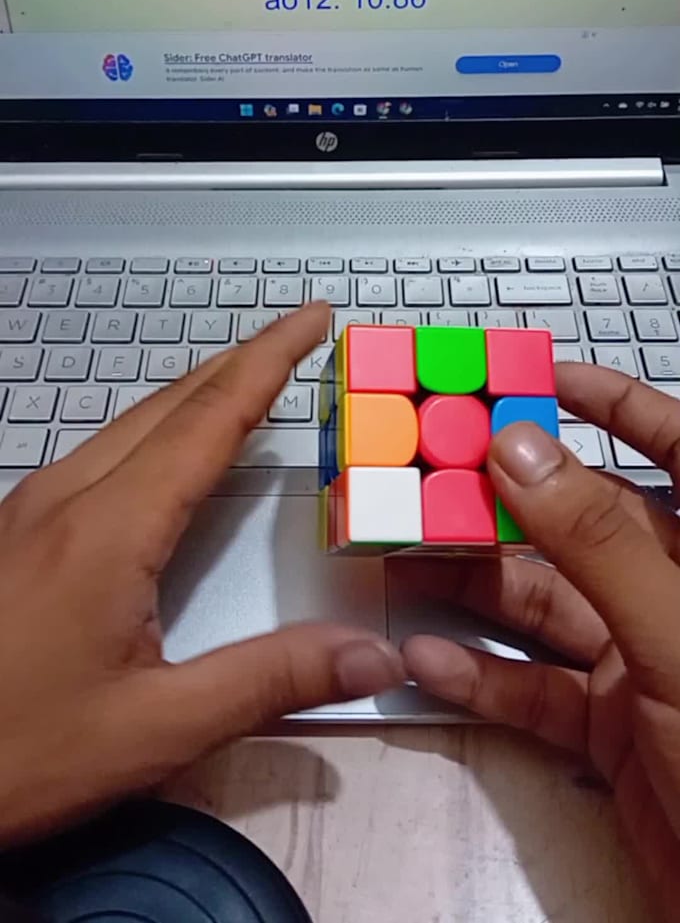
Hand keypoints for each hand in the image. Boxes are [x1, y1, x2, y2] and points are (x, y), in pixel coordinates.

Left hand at [0, 303, 402, 846]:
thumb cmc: (17, 751)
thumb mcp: (154, 730)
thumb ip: (268, 681)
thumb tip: (374, 655)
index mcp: (107, 529)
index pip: (209, 419)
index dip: (269, 360)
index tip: (313, 317)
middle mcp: (63, 500)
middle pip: (167, 405)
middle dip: (240, 362)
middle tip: (299, 338)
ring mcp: (28, 511)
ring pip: (128, 426)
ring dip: (196, 395)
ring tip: (247, 383)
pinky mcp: (12, 533)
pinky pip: (99, 455)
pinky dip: (156, 431)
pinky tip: (165, 457)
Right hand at [402, 363, 679, 921]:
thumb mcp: (675, 638)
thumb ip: (599, 543)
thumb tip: (523, 449)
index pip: (677, 449)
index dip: (618, 403)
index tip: (544, 377)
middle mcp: (675, 598)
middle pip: (583, 527)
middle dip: (506, 503)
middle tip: (433, 475)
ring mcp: (643, 663)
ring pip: (545, 605)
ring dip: (473, 588)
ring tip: (403, 560)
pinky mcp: (610, 729)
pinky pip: (534, 688)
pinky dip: (480, 676)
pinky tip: (426, 660)